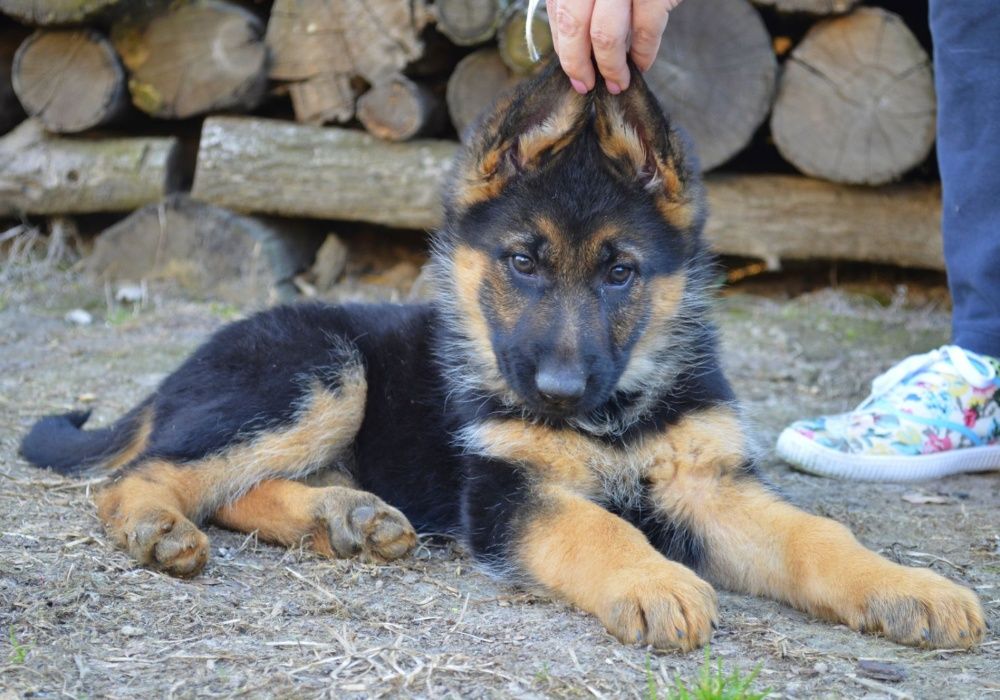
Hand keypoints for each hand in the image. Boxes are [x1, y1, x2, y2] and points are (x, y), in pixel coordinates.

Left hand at [546, 0, 682, 94]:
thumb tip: (577, 46)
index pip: (558, 13)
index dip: (564, 48)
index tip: (573, 72)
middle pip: (573, 27)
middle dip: (578, 64)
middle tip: (586, 85)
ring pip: (606, 36)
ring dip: (611, 67)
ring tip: (618, 83)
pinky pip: (646, 30)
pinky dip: (644, 53)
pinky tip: (642, 64)